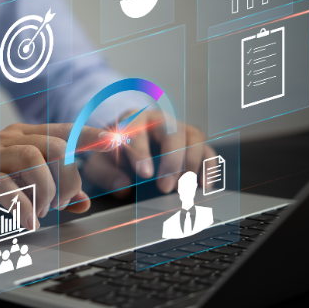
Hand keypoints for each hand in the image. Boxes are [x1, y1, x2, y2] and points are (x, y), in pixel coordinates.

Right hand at [0, 123, 114, 237]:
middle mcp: (4, 141)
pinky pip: (8, 188)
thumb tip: (82, 201)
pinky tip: (29, 222)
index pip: (62, 130)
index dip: (89, 136)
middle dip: (66, 178)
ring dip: (47, 191)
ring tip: (43, 211)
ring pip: (33, 160)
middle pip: (52, 145)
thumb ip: (50, 189)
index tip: (114, 144)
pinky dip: (25, 208)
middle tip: (60, 203)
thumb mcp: (18, 187)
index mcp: (18, 137)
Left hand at [82, 109, 216, 197]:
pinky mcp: (193, 143)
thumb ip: (106, 173)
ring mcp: (179, 129)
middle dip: (171, 161)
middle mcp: (160, 120)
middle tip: (165, 187)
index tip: (145, 174)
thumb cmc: (113, 152)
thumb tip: (122, 187)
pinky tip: (204, 186)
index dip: (141, 153)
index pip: (138, 132)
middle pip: (172, 132)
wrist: (126, 142)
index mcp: (132, 120)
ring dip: (191, 164)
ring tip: (183, 188)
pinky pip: (207, 150)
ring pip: (194, 138)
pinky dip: (208, 167)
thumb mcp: (99, 162)